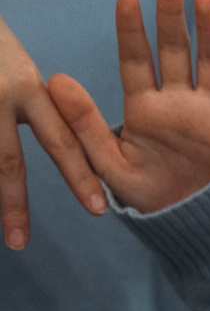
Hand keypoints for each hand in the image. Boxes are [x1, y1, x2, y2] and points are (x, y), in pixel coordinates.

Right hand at [0, 11, 105, 249]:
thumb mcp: (16, 66)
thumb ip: (32, 102)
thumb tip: (52, 136)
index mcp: (28, 88)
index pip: (61, 140)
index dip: (80, 176)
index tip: (98, 209)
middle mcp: (0, 97)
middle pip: (8, 161)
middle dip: (14, 204)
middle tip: (21, 243)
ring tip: (3, 234)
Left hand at [46, 0, 209, 214]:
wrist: (193, 224)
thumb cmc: (148, 195)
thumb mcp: (107, 164)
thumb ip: (83, 123)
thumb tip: (54, 79)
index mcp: (145, 108)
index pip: (136, 60)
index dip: (132, 29)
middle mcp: (179, 102)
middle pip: (175, 50)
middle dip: (171, 15)